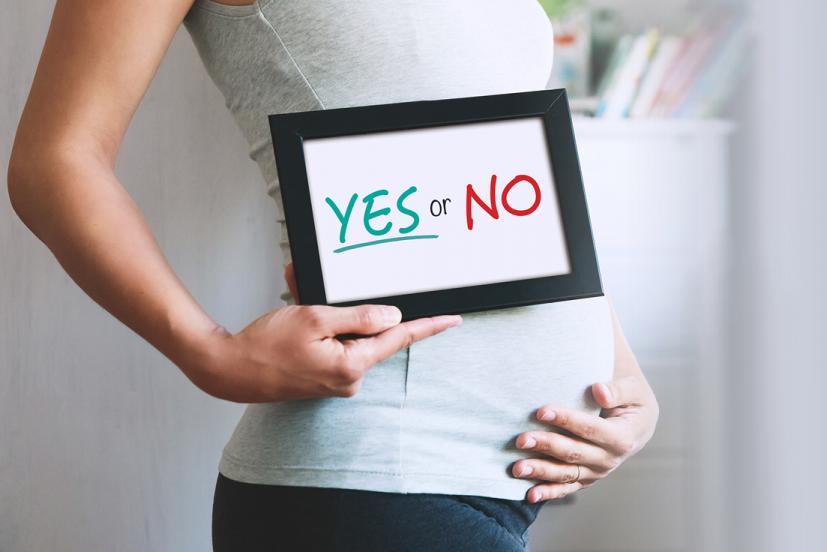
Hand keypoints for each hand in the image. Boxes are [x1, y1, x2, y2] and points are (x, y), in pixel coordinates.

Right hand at [184, 264, 461, 401]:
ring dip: (326, 314)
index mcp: (352, 364)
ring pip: (344, 334)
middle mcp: (348, 377)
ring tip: (295, 301)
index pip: (400, 338)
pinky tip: (294, 312)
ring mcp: (334, 379)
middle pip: (367, 332)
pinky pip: (329, 343)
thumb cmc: (265, 346)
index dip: (428, 326)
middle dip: (348, 308)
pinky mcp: (320, 377)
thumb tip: (393, 317)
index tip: (452, 319)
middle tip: (315, 297)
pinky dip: (316, 325)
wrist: (229, 370)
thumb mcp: (315, 320)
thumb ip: (359, 317)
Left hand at [512, 374, 658, 502]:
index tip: (541, 411)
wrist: (639, 424)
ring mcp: (597, 471)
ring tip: (517, 468)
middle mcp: (609, 459)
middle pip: (574, 453)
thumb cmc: (632, 401)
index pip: (591, 429)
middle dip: (546, 446)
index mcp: (622, 437)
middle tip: (520, 440)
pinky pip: (567, 487)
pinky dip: (549, 492)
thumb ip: (618, 390)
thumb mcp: (633, 390)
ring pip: (566, 474)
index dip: (566, 420)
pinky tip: (530, 495)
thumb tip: (599, 390)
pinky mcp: (587, 478)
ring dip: (541, 471)